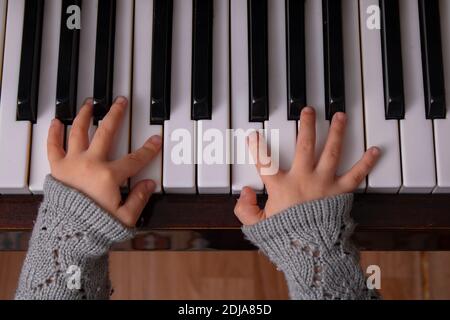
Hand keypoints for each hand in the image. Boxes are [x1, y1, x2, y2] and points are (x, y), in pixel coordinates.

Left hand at [47, 97, 161, 226]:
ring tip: (90, 103)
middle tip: (121, 102)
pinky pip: (53, 146)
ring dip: (86, 115)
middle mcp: (91, 163)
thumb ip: (139, 198)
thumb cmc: (95, 228)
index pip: (135, 158)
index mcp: (109, 176)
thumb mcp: (125, 218)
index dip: (148, 149)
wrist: (66, 235)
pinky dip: (54, 133)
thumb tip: (149, 184)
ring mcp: (72, 163)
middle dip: (116, 115)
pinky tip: (58, 121)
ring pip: (79, 132)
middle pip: (106, 132)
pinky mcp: (57, 169)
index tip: (155, 139)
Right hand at [234, 107, 379, 225]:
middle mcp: (304, 179)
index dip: (257, 147)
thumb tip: (245, 192)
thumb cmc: (285, 239)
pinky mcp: (341, 192)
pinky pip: (356, 175)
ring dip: (336, 132)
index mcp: (282, 186)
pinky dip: (366, 162)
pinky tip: (375, 150)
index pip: (265, 162)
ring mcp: (324, 183)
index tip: (254, 135)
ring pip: (331, 151)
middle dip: (306, 125)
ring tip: (339, 116)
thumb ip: (245, 209)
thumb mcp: (257, 226)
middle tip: (308, 111)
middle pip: (305, 145)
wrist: (312, 251)